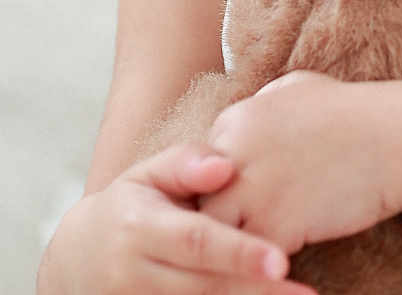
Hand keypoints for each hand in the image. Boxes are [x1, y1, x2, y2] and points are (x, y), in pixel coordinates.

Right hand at [38, 141, 314, 293]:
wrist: (75, 259)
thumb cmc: (132, 202)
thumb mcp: (148, 173)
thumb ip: (186, 163)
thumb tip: (224, 166)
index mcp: (139, 228)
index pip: (196, 242)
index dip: (238, 253)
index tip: (281, 261)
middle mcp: (133, 275)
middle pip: (203, 288)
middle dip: (255, 293)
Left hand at [197, 70, 396, 253]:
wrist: (397, 139)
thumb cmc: (360, 112)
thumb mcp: (304, 87)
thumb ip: (269, 99)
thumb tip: (257, 107)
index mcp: (239, 120)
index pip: (201, 167)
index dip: (220, 190)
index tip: (234, 207)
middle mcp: (233, 154)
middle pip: (202, 203)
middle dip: (218, 224)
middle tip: (222, 247)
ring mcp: (250, 193)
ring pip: (216, 239)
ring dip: (230, 254)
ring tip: (240, 268)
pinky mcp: (273, 228)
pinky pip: (248, 263)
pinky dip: (256, 273)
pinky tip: (273, 276)